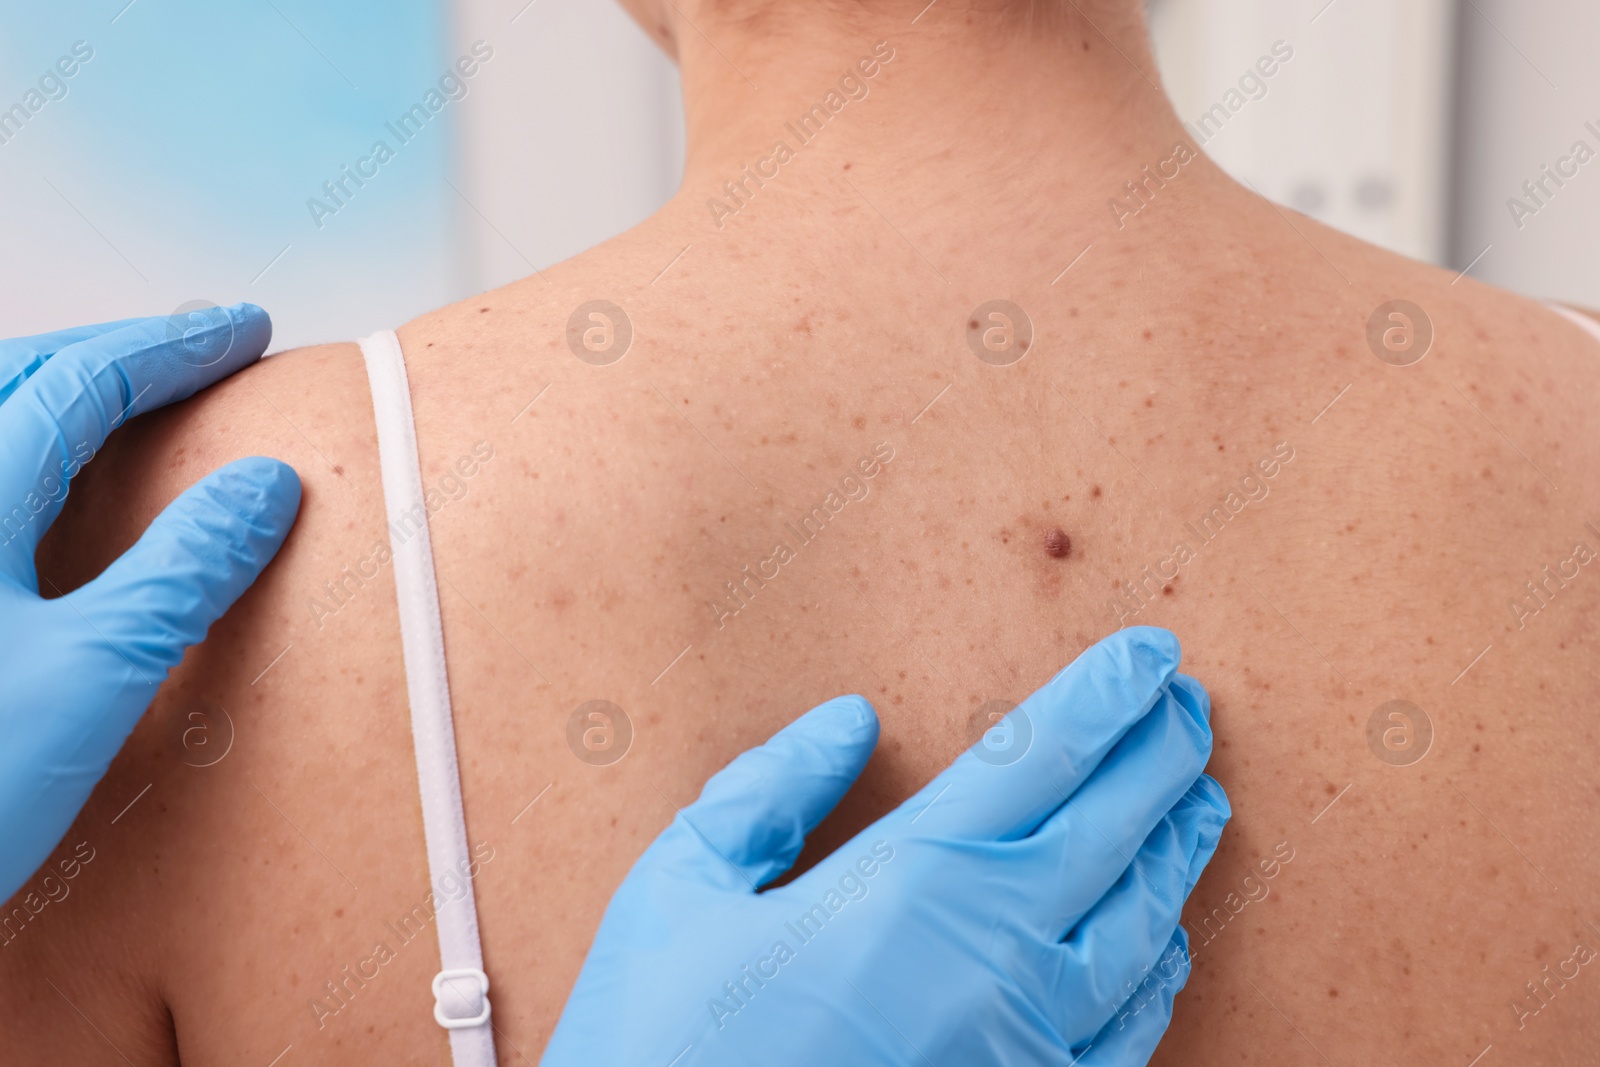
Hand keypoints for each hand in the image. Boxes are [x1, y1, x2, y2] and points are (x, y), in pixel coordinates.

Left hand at [0, 305, 300, 901]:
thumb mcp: (93, 677)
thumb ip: (180, 572)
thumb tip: (263, 486)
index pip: (82, 383)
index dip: (172, 347)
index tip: (245, 329)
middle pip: (13, 374)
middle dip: (108, 347)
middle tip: (190, 345)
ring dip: (48, 384)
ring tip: (117, 391)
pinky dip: (9, 444)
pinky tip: (30, 488)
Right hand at [543, 626, 1227, 1065]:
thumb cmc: (662, 1045)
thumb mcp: (679, 889)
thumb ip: (770, 790)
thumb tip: (851, 720)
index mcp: (908, 880)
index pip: (1039, 755)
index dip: (1106, 694)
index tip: (1151, 652)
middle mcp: (992, 954)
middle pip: (1113, 829)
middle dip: (1163, 755)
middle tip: (1193, 705)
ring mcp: (1023, 1042)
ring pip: (1140, 927)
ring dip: (1179, 854)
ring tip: (1204, 801)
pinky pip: (1126, 1034)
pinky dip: (1159, 974)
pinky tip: (1166, 942)